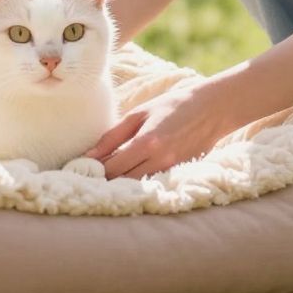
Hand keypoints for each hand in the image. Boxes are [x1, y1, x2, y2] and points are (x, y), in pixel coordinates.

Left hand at [84, 79, 231, 179]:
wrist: (213, 109)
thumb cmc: (173, 105)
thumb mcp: (139, 114)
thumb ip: (113, 136)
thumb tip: (89, 154)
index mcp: (146, 143)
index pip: (112, 168)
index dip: (93, 172)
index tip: (80, 170)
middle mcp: (159, 160)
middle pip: (122, 182)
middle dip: (104, 181)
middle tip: (88, 177)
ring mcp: (170, 170)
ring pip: (136, 186)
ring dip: (120, 183)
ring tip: (105, 178)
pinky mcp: (178, 174)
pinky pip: (151, 184)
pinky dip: (138, 182)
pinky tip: (129, 175)